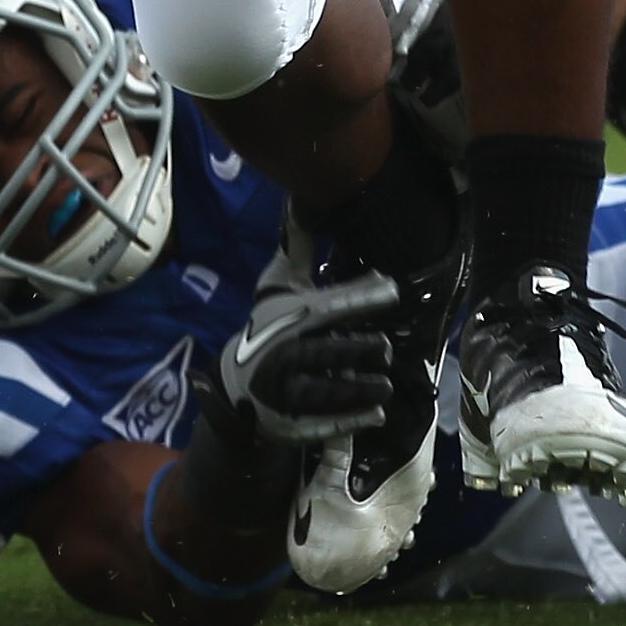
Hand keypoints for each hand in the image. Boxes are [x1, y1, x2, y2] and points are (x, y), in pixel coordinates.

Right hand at [196, 259, 402, 449]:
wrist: (234, 386)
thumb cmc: (266, 329)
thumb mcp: (275, 289)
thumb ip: (295, 251)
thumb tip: (299, 199)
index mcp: (286, 320)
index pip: (328, 305)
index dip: (360, 297)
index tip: (391, 289)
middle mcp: (283, 356)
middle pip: (324, 352)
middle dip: (356, 350)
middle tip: (386, 349)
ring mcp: (284, 394)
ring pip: (323, 392)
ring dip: (356, 391)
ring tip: (386, 387)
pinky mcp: (288, 423)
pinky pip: (320, 425)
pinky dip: (348, 422)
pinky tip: (376, 416)